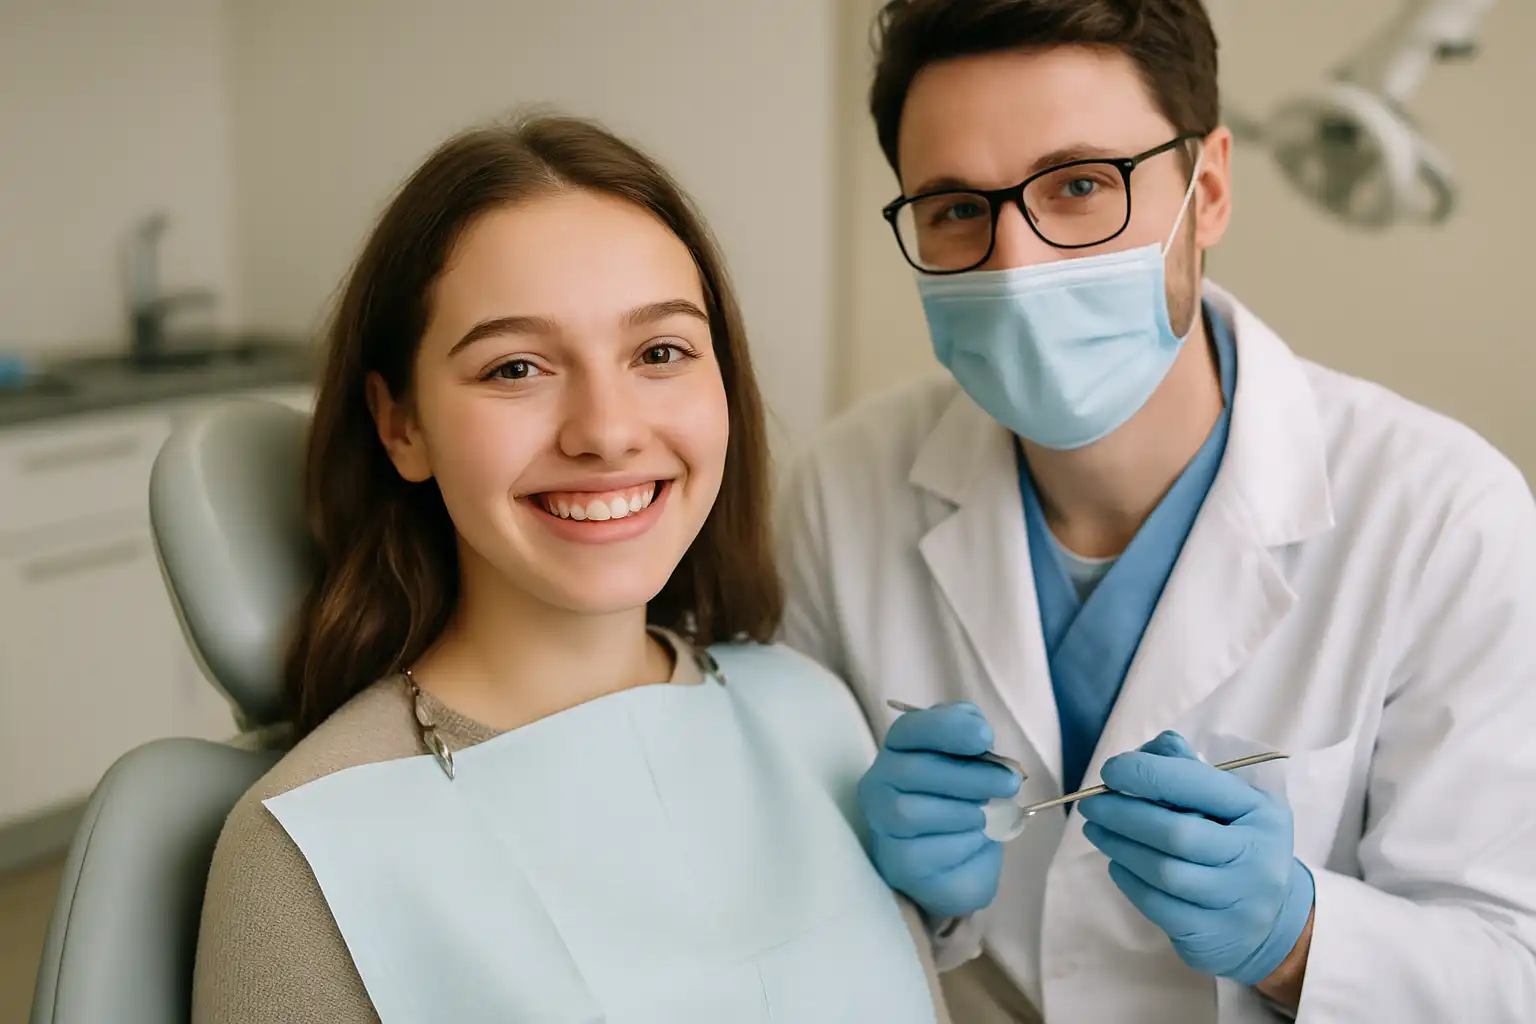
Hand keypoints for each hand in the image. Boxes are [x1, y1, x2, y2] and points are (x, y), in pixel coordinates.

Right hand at [857, 702, 1020, 918]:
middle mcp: (879, 783)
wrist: (959, 862)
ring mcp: (883, 825)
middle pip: (913, 771)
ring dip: (966, 813)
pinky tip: (974, 841)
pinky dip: (965, 843)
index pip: (908, 729)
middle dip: (969, 776)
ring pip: (916, 812)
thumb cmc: (962, 802)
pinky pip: (932, 849)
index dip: (947, 728)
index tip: (985, 736)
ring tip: (988, 816)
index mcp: (898, 750)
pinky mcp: (899, 862)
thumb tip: (979, 728)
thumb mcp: (971, 762)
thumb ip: (970, 736)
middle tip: (1010, 783)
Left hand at [1078, 731, 1314, 986]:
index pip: (1198, 784)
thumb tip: (1144, 752)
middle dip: (1123, 814)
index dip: (1147, 774)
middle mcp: (1258, 859)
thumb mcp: (1232, 804)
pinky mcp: (1213, 935)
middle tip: (1091, 805)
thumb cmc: (1238, 846)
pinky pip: (1158, 905)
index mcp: (1261, 813)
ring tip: (1095, 831)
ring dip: (1119, 847)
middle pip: (1176, 833)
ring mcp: (1238, 902)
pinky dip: (1128, 880)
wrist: (1273, 922)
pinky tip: (1116, 863)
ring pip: (1164, 872)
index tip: (1111, 771)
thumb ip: (1189, 773)